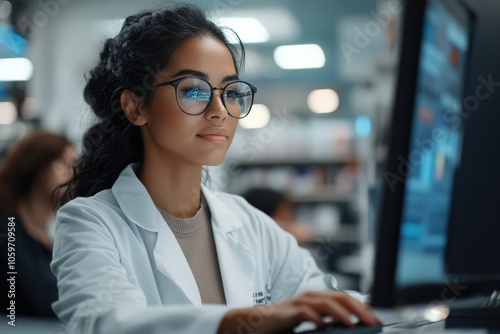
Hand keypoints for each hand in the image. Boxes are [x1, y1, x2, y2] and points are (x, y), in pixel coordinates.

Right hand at [217, 290, 381, 333]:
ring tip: (355, 324)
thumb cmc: (283, 323)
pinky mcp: (290, 312)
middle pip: (341, 297)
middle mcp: (312, 296)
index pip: (346, 298)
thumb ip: (325, 322)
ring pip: (328, 303)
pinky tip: (324, 327)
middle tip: (374, 322)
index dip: (363, 307)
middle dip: (360, 309)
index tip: (376, 319)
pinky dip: (317, 319)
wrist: (257, 322)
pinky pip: (307, 313)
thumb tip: (347, 326)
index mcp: (318, 298)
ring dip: (344, 313)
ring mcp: (301, 302)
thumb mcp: (309, 321)